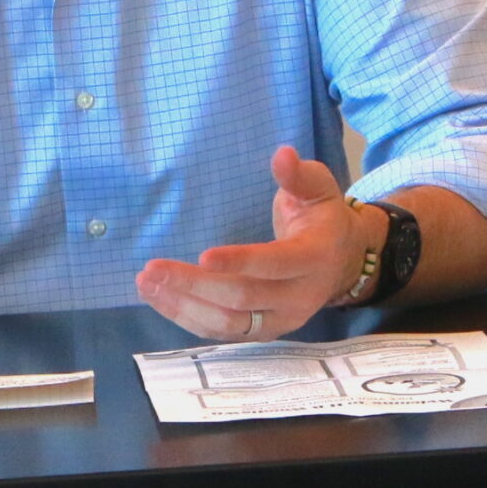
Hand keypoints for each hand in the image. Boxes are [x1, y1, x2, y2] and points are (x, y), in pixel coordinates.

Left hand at [135, 145, 378, 342]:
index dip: (241, 261)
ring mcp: (280, 320)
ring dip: (183, 305)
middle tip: (153, 269)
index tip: (202, 255)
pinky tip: (158, 298)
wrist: (341, 263)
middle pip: (242, 298)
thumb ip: (298, 175)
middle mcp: (298, 297)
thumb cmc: (322, 219)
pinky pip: (221, 332)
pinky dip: (187, 317)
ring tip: (146, 284)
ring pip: (227, 322)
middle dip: (194, 285)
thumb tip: (281, 155)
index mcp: (314, 258)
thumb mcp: (319, 189)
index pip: (276, 264)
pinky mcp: (261, 332)